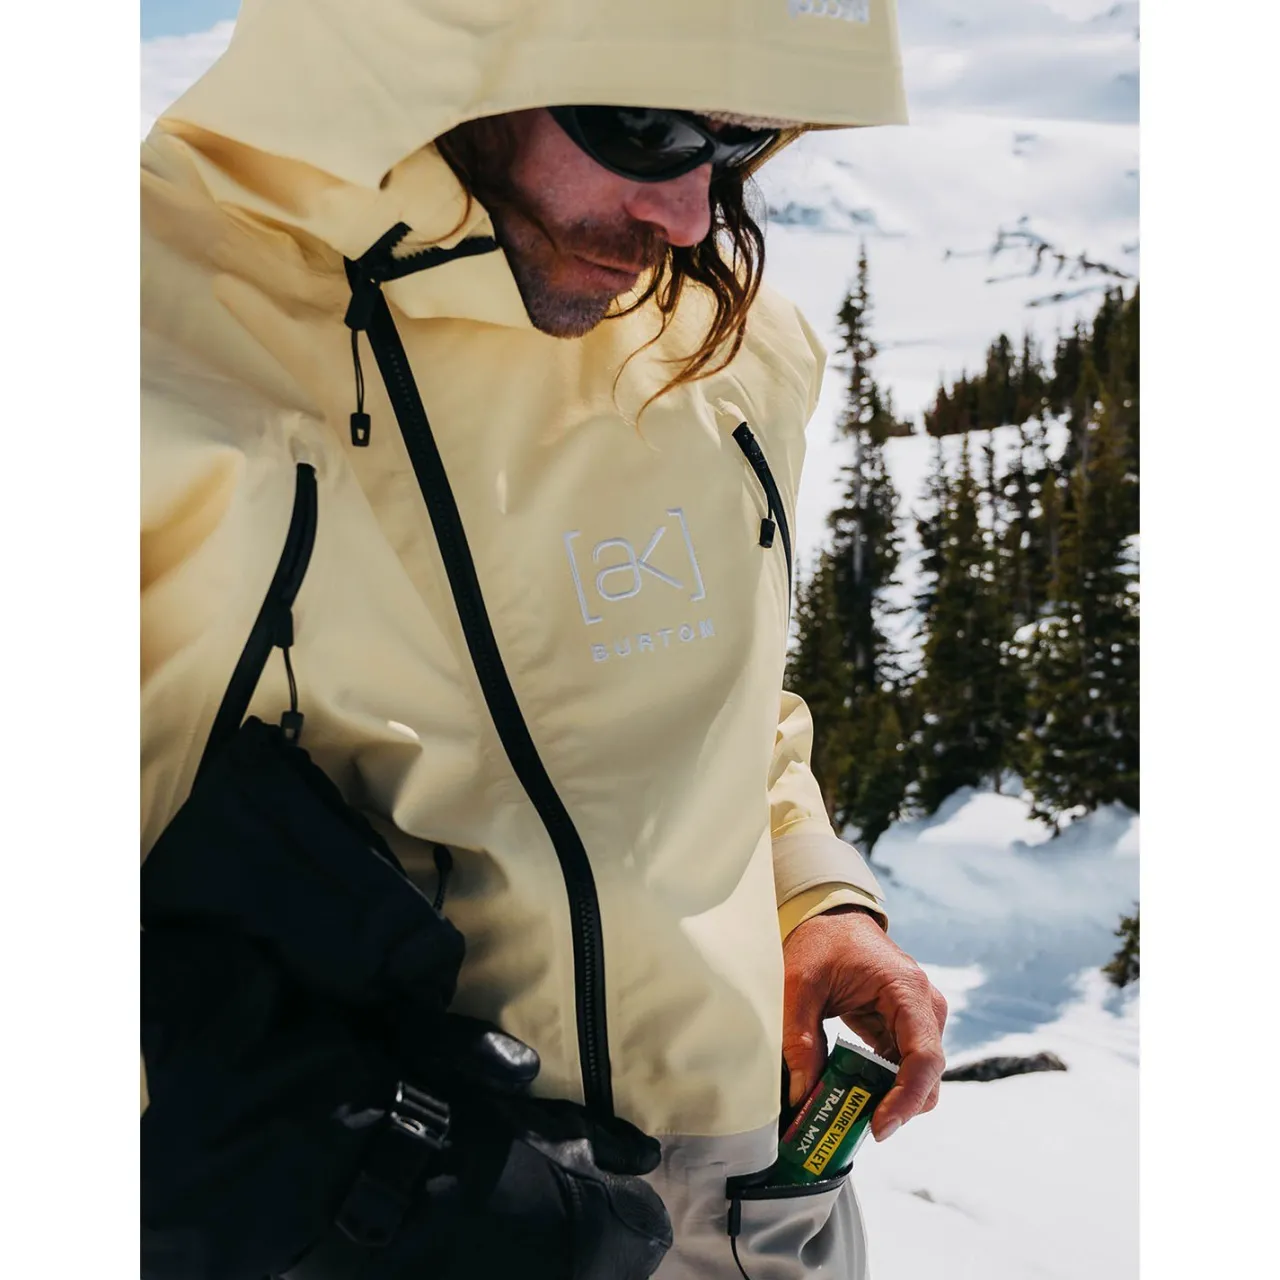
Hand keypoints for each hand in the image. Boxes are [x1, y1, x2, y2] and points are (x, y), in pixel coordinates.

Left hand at [782, 906, 947, 1141]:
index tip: (878, 1128)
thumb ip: (798, 1037)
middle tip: (852, 1127)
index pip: (924, 1056)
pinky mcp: (905, 1029)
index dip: (906, 1099)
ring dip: (888, 1100)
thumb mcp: (798, 985)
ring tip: (845, 1113)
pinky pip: (902, 1069)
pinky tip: (850, 1096)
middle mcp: (924, 1006)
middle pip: (927, 1075)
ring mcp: (919, 1018)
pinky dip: (881, 1088)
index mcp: (906, 989)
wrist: (830, 918)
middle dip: (895, 1108)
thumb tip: (803, 1093)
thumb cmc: (820, 943)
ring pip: (919, 1077)